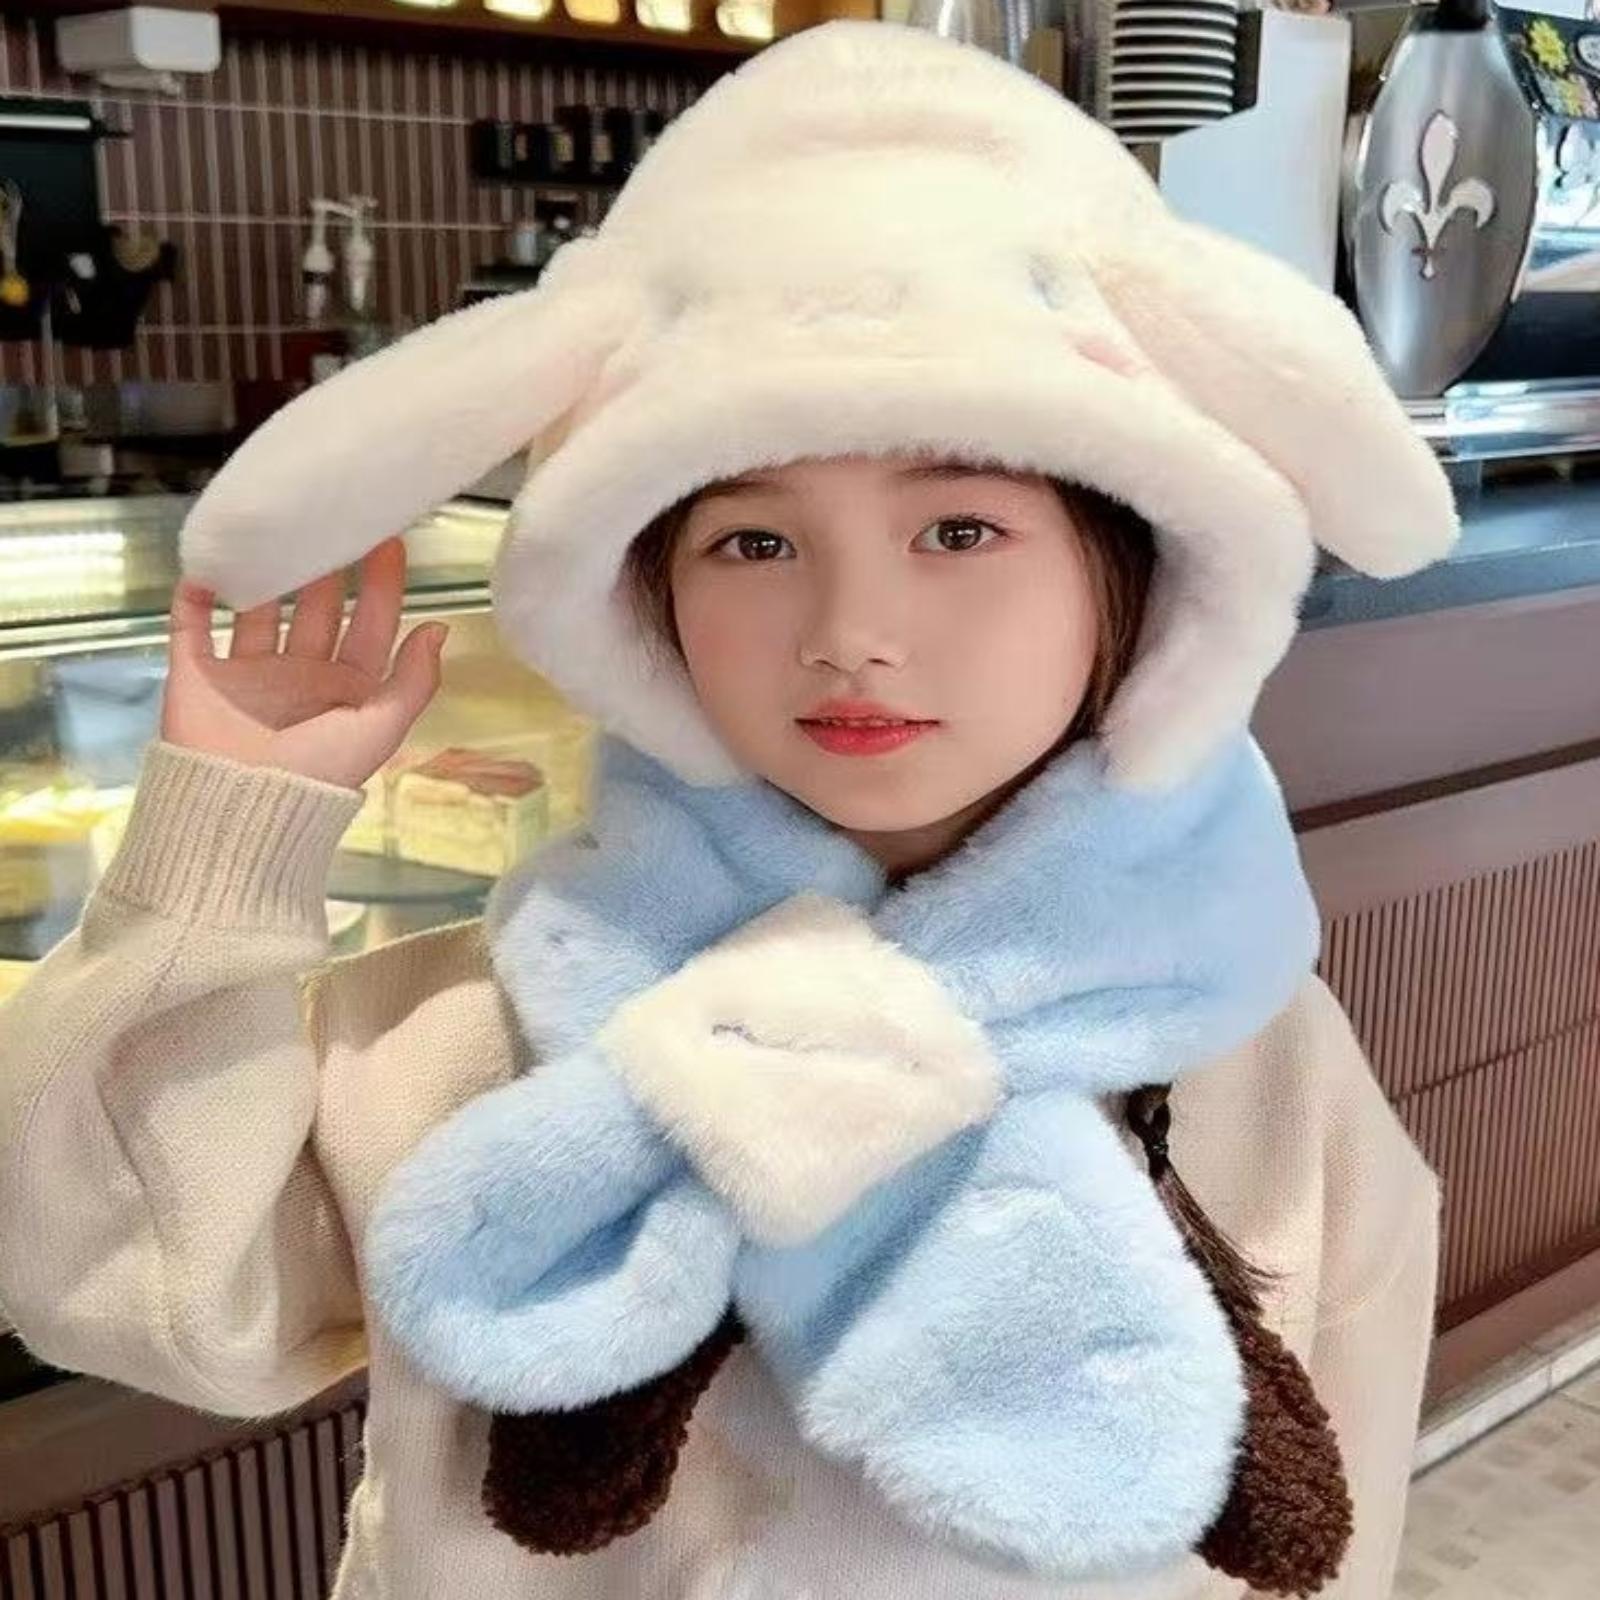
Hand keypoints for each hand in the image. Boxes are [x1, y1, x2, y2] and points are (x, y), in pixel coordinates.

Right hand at [161, 537, 446, 790]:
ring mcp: (249, 674)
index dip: (381, 585)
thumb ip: (414, 679)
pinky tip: (206, 567)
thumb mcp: (380, 728)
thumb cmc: (318, 774)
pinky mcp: (199, 676)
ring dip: (268, 574)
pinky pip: (192, 628)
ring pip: (259, 609)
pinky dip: (195, 597)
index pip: (369, 624)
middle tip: (334, 523)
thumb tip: (439, 628)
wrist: (242, 809)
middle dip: (326, 568)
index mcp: (346, 688)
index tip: (389, 541)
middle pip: (316, 608)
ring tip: (278, 533)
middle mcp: (300, 675)